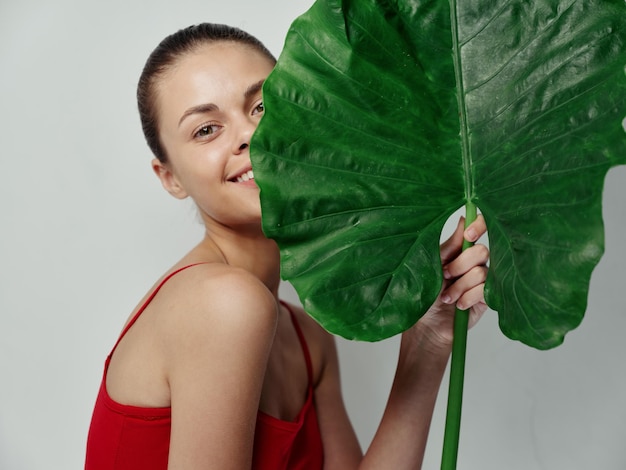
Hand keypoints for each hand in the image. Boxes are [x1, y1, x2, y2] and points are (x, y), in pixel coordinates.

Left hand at [407, 215, 488, 350]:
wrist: (427, 324)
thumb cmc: (425, 293)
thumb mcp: (432, 264)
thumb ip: (450, 244)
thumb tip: (463, 218)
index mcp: (461, 250)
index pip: (479, 228)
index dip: (479, 226)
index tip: (469, 234)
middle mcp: (474, 262)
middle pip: (482, 251)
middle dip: (460, 265)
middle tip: (445, 276)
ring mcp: (483, 280)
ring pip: (481, 273)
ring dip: (460, 286)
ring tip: (447, 297)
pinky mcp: (488, 297)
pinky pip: (485, 290)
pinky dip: (468, 297)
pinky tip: (458, 304)